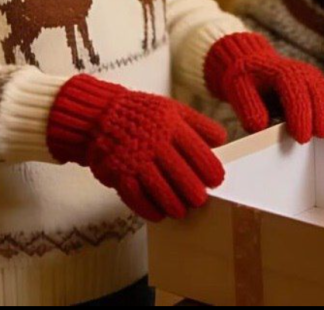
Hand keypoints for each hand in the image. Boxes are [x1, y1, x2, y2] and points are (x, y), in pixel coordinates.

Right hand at [46, 74, 226, 221]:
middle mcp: (155, 143)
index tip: (217, 180)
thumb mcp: (173, 109)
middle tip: (200, 199)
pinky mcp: (119, 174)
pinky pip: (137, 198)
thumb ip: (198, 124)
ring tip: (183, 210)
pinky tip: (160, 214)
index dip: (211, 169)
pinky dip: (150, 209)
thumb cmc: (143, 114)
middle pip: (182, 175)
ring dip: (175, 204)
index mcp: (171, 125)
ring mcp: (136, 160)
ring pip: (161, 190)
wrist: (101, 114)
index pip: (198, 151)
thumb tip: (221, 140)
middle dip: (195, 192)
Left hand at [204, 33, 323, 143]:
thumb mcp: (237, 89)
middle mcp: (299, 71)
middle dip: (319, 116)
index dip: (300, 115)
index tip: (301, 137)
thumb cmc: (243, 78)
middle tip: (318, 138)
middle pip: (316, 92)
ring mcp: (311, 75)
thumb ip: (248, 106)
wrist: (250, 62)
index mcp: (280, 71)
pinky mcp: (317, 82)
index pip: (295, 92)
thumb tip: (260, 125)